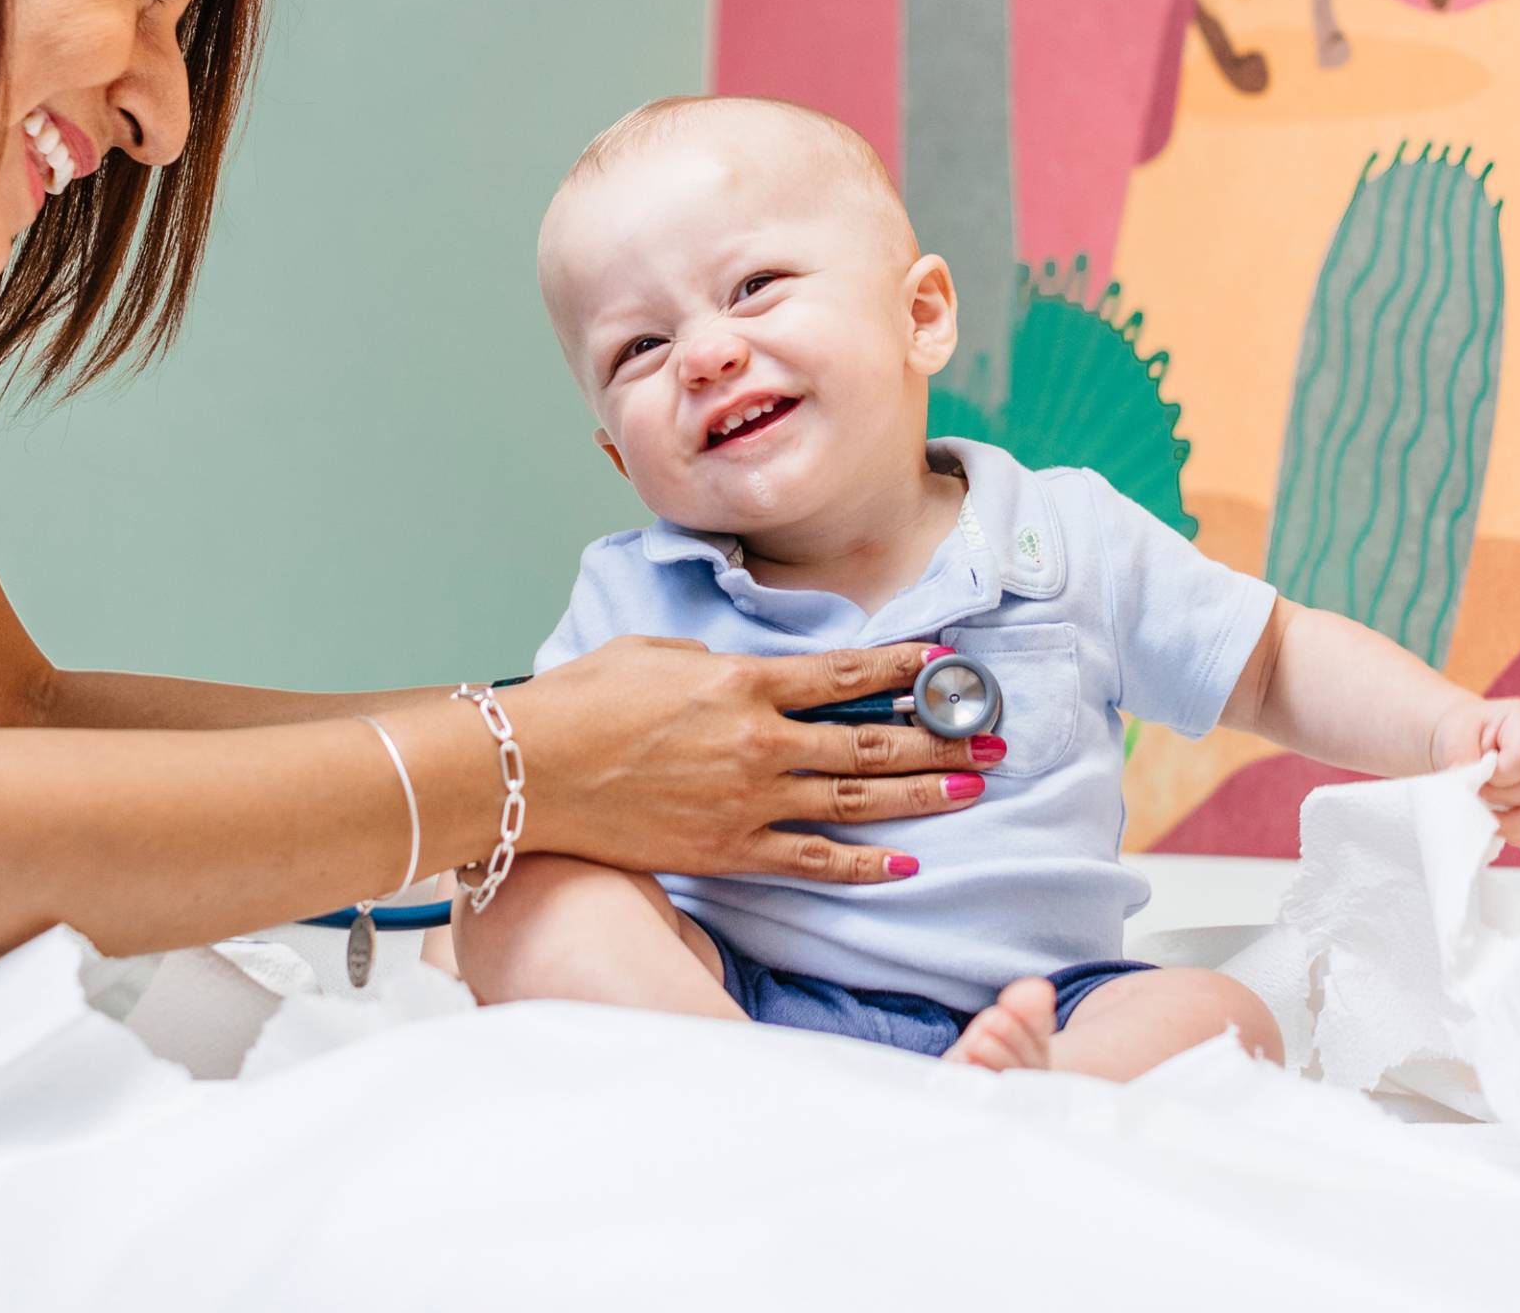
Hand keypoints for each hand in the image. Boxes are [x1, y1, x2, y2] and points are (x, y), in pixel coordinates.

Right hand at [508, 637, 992, 885]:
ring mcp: (747, 802)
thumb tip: (749, 676)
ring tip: (971, 789)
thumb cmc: (581, 703)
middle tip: (989, 740)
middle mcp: (759, 742)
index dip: (906, 667)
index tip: (947, 665)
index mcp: (743, 682)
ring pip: (856, 799)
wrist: (530, 770)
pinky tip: (904, 863)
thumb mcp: (657, 655)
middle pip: (871, 739)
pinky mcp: (728, 851)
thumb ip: (718, 665)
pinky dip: (861, 864)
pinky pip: (811, 860)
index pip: (847, 672)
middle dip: (940, 738)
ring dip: (922, 794)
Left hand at [1430, 696, 1519, 847]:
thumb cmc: (1465, 734)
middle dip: (1504, 798)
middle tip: (1479, 793)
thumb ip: (1459, 754)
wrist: (1471, 741)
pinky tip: (1501, 827)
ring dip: (1515, 824)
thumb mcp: (1454, 732)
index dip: (1498, 775)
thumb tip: (1466, 785)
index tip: (1477, 774)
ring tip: (1487, 818)